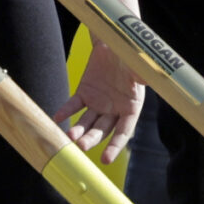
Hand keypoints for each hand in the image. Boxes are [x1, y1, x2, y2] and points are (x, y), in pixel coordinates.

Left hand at [54, 44, 144, 163]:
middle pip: (102, 130)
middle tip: (82, 146)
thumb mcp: (139, 67)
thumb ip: (142, 75)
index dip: (115, 146)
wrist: (115, 44)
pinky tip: (57, 117)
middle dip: (92, 139)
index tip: (105, 159)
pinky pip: (74, 105)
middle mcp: (114, 110)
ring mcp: (98, 103)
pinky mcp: (84, 94)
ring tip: (69, 136)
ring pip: (87, 122)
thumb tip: (146, 78)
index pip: (123, 132)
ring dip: (78, 130)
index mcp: (131, 109)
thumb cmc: (131, 57)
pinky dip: (65, 111)